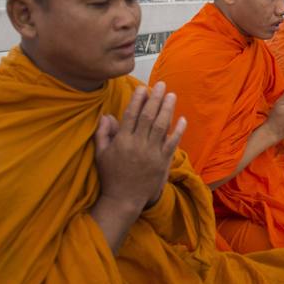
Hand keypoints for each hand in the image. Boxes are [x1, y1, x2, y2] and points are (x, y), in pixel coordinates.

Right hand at [94, 83, 185, 211]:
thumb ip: (103, 133)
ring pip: (162, 126)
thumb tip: (106, 116)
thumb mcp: (101, 154)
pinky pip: (172, 143)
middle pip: (148, 116)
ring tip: (171, 95)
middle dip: (155, 98)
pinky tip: (182, 119)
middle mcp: (138, 144)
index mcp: (122, 141)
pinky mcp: (162, 162)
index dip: (138, 100)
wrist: (124, 199)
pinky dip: (178, 131)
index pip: (131, 115)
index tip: (143, 88)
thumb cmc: (111, 175)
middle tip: (161, 85)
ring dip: (167, 109)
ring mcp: (151, 153)